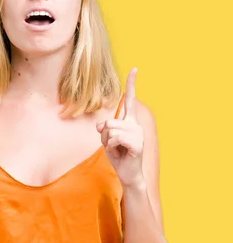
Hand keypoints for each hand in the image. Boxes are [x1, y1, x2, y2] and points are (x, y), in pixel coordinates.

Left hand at [96, 68, 144, 188]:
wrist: (128, 174)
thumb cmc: (118, 155)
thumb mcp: (107, 139)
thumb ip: (104, 129)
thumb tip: (103, 125)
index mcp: (129, 121)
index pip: (130, 100)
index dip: (131, 84)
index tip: (135, 68)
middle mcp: (135, 125)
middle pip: (109, 122)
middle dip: (104, 136)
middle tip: (113, 146)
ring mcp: (138, 134)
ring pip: (110, 131)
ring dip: (108, 143)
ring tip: (117, 150)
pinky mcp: (137, 144)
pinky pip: (115, 139)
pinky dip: (112, 148)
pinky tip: (121, 154)